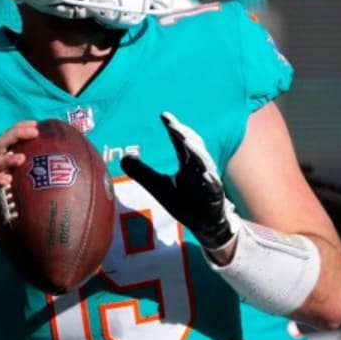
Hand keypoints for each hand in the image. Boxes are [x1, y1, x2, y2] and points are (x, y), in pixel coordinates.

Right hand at [0, 120, 38, 239]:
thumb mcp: (13, 185)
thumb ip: (25, 175)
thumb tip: (53, 171)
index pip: (7, 139)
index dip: (19, 129)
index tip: (36, 124)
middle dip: (16, 135)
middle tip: (33, 133)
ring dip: (5, 159)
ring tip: (21, 158)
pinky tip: (6, 179)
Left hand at [121, 112, 237, 252]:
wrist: (204, 224)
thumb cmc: (184, 202)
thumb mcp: (158, 187)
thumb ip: (142, 173)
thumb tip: (124, 158)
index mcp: (187, 164)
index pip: (180, 143)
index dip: (173, 128)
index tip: (163, 115)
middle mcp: (199, 169)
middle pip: (193, 148)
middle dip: (184, 135)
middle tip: (173, 125)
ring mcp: (209, 182)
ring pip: (205, 164)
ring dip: (197, 152)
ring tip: (187, 142)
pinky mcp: (216, 198)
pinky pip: (214, 187)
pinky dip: (211, 180)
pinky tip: (206, 174)